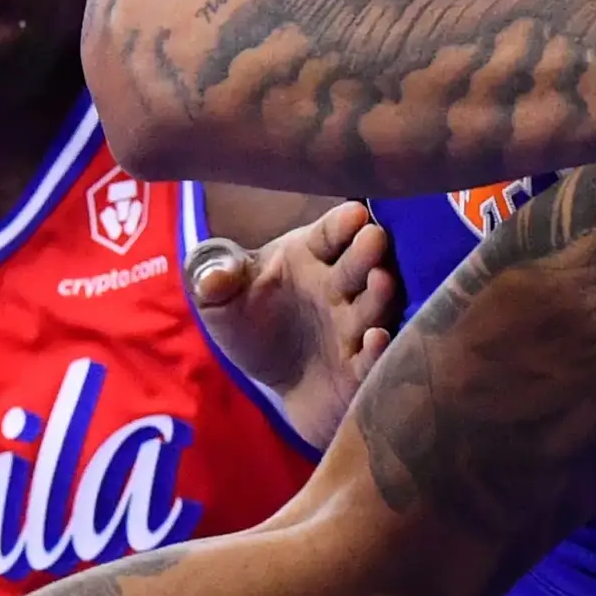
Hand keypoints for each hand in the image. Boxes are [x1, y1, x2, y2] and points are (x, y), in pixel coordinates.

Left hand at [186, 200, 398, 446]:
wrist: (275, 382)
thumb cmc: (251, 326)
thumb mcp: (220, 302)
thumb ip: (212, 280)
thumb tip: (212, 276)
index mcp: (310, 256)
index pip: (329, 233)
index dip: (341, 223)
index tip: (353, 213)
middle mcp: (340, 286)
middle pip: (358, 264)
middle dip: (367, 251)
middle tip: (374, 237)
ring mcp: (355, 326)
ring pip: (373, 306)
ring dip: (380, 294)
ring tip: (382, 280)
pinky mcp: (361, 367)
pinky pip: (372, 357)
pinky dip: (378, 349)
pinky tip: (377, 339)